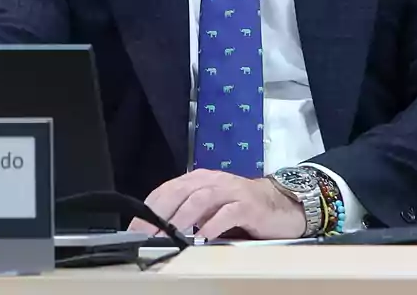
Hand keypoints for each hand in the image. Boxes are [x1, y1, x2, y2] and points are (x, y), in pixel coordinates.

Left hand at [127, 169, 305, 239]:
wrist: (282, 204)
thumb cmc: (240, 208)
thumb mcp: (209, 209)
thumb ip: (187, 214)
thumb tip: (157, 231)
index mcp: (198, 180)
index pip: (166, 190)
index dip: (148, 209)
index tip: (134, 229)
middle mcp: (212, 181)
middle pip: (179, 192)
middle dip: (159, 214)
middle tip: (145, 234)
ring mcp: (230, 191)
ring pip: (200, 199)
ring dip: (182, 217)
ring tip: (169, 234)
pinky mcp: (248, 205)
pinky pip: (228, 213)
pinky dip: (213, 224)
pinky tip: (203, 236)